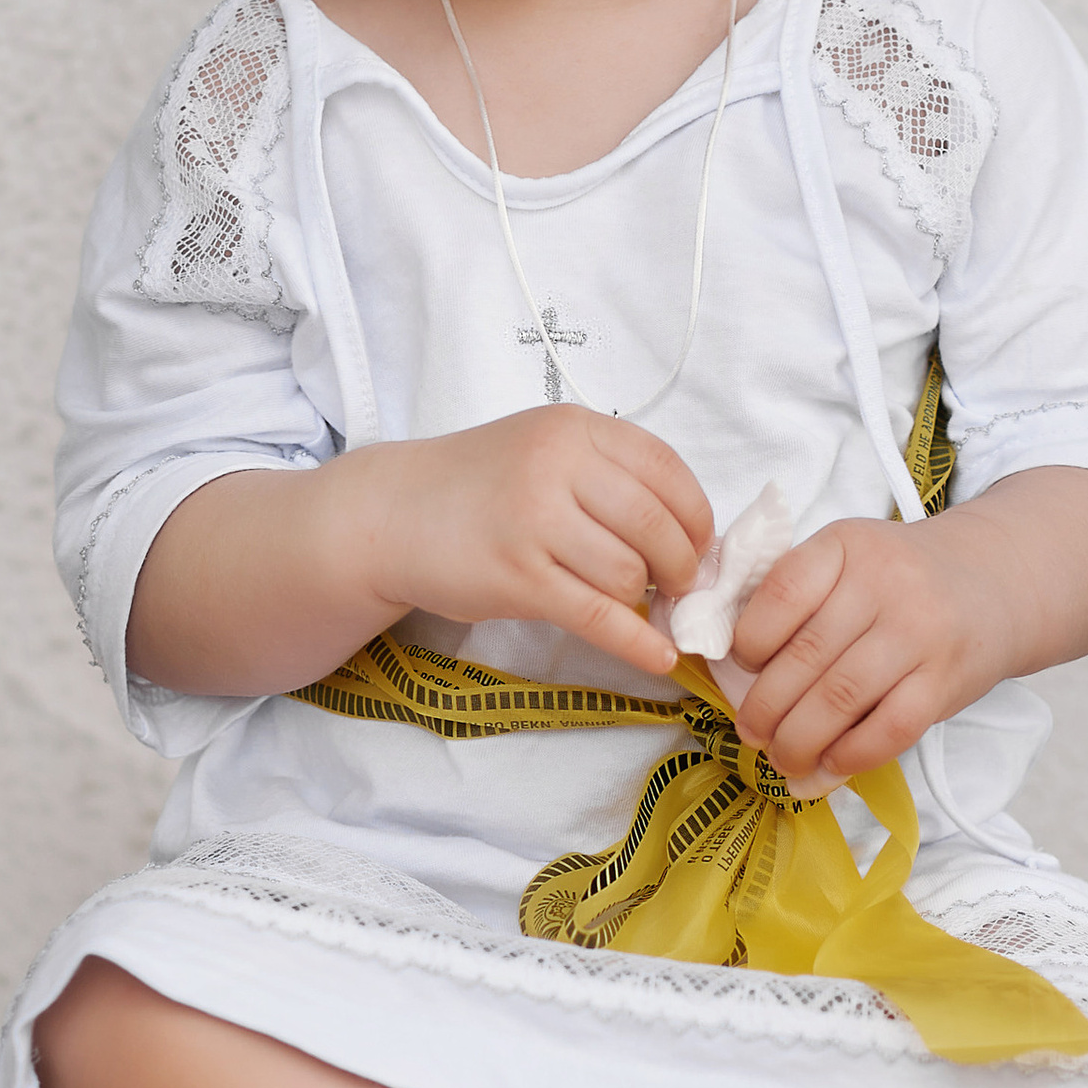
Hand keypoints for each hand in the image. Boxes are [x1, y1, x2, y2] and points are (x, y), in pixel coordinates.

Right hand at [358, 407, 710, 680]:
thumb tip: (686, 533)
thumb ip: (608, 473)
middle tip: (676, 584)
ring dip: (642, 598)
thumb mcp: (543, 448)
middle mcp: (557, 467)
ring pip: (629, 574)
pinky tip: (660, 657)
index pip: (668, 472)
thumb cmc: (476, 485)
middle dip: (681, 565)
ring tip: (630, 600)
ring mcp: (534, 522)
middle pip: (658, 527)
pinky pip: (598, 617)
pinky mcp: (517, 578)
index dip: (696, 518)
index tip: (698, 545)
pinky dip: (638, 643)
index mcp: (574, 430)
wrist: (390, 514)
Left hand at [725, 514, 1006, 788]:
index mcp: (846, 546)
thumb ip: (796, 594)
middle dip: (766, 708)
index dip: (749, 640)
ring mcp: (920, 633)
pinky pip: (889, 729)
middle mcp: (885, 584)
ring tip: (782, 758)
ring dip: (799, 742)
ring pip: (841, 699)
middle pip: (806, 657)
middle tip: (751, 733)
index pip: (782, 593)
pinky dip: (850, 757)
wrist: (996, 581)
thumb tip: (728, 663)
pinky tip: (828, 768)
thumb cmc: (901, 578)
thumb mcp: (849, 557)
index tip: (742, 667)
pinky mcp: (946, 681)